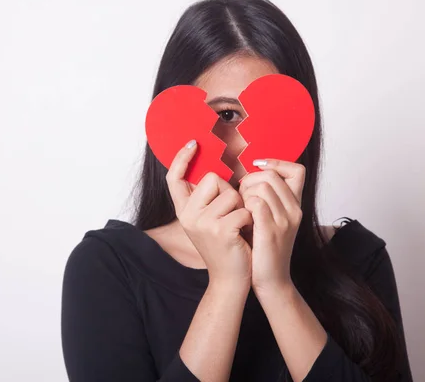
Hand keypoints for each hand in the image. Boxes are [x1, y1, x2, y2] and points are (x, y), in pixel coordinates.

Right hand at [166, 140, 253, 286]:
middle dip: (229, 193)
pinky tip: (243, 236)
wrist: (230, 279)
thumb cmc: (225, 246)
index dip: (181, 159)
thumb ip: (207, 199)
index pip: (174, 178)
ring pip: (231, 194)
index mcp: (184, 211)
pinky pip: (243, 210)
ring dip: (241, 208)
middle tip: (230, 215)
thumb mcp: (209, 221)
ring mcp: (202, 223)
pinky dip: (249, 221)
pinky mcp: (221, 230)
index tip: (193, 144)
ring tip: (238, 227)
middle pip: (212, 179)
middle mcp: (188, 215)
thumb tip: (215, 172)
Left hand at [238, 159, 305, 294]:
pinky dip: (243, 206)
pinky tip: (240, 219)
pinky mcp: (271, 231)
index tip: (257, 169)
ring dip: (244, 194)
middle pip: (270, 175)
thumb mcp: (272, 220)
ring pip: (261, 186)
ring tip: (240, 210)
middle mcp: (294, 210)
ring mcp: (284, 220)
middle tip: (241, 198)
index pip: (296, 170)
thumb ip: (267, 199)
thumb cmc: (264, 249)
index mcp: (295, 205)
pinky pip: (255, 203)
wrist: (271, 281)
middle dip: (249, 181)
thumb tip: (248, 176)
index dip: (276, 163)